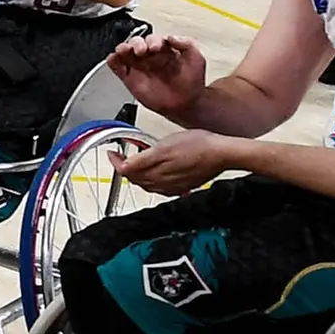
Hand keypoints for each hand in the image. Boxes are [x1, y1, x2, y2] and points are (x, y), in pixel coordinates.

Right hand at [107, 30, 207, 114]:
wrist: (186, 105)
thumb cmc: (192, 84)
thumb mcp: (196, 58)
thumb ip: (186, 44)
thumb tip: (171, 37)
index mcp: (164, 50)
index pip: (153, 39)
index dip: (153, 40)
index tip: (156, 47)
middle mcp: (150, 57)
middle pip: (137, 43)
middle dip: (137, 43)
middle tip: (141, 50)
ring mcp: (139, 68)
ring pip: (125, 52)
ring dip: (123, 48)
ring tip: (124, 50)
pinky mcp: (130, 79)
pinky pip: (117, 67)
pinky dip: (112, 61)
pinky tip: (114, 58)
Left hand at [116, 127, 241, 197]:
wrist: (223, 154)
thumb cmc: (199, 146)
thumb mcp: (165, 146)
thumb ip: (143, 159)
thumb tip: (125, 167)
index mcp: (156, 172)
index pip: (127, 172)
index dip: (116, 162)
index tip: (112, 154)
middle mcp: (163, 183)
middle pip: (135, 179)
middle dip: (126, 168)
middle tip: (122, 156)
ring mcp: (173, 187)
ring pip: (147, 184)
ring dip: (138, 175)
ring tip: (137, 162)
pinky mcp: (183, 186)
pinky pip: (161, 188)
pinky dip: (152, 181)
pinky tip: (156, 173)